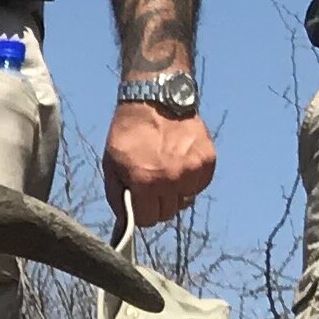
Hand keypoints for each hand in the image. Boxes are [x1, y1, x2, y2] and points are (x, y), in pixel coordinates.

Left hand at [102, 101, 216, 226]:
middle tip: (153, 185)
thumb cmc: (129, 132)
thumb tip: (126, 218)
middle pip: (168, 213)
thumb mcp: (111, 163)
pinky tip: (180, 163)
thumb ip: (117, 194)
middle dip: (158, 203)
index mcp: (145, 182)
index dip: (142, 212)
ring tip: (167, 171)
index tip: (142, 203)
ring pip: (185, 200)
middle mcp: (171, 180)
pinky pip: (199, 185)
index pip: (148, 219)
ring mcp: (192, 170)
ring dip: (176, 192)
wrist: (154, 100)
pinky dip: (191, 179)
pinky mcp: (207, 160)